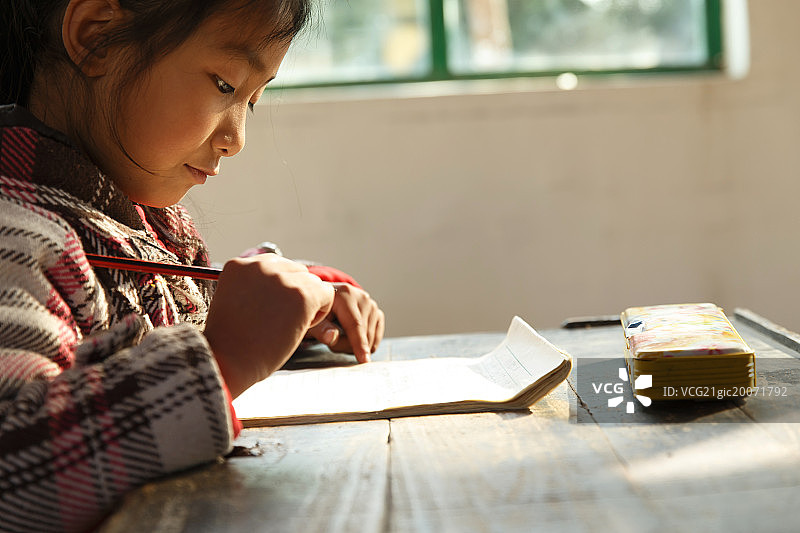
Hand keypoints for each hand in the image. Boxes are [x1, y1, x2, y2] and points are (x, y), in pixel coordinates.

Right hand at [204, 254, 334, 397]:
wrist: (228, 362)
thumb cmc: (231, 343)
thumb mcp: (235, 302)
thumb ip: (256, 287)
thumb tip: (284, 288)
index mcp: (240, 265)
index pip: (276, 266)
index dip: (279, 291)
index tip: (266, 312)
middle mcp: (260, 265)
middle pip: (297, 271)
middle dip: (294, 295)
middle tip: (277, 322)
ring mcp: (282, 278)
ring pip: (313, 283)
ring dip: (307, 304)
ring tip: (286, 326)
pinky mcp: (302, 294)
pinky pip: (327, 294)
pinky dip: (320, 313)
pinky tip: (299, 328)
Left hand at [306, 282, 384, 362]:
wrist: (325, 302)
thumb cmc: (317, 312)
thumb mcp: (312, 320)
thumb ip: (320, 330)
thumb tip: (332, 337)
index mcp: (345, 294)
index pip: (355, 324)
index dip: (359, 343)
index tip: (364, 360)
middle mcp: (362, 298)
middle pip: (362, 333)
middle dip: (347, 346)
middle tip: (332, 343)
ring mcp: (372, 305)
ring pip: (370, 338)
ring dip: (354, 346)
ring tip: (340, 337)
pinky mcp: (377, 314)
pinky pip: (375, 338)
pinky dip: (364, 344)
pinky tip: (351, 338)